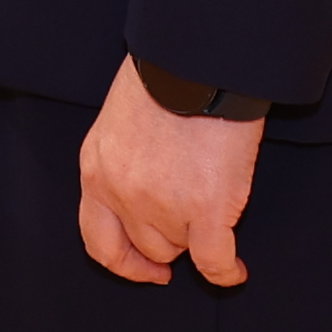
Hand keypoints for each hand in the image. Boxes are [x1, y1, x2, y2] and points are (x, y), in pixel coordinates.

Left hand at [78, 70, 260, 288]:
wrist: (199, 60)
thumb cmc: (166, 75)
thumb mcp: (120, 119)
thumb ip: (124, 160)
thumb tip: (147, 186)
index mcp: (96, 168)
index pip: (98, 239)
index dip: (122, 262)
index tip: (144, 268)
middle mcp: (121, 193)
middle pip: (145, 246)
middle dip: (168, 242)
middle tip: (189, 233)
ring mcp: (162, 204)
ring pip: (180, 249)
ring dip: (197, 240)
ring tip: (216, 221)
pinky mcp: (205, 208)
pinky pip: (213, 261)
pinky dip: (226, 271)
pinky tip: (235, 271)